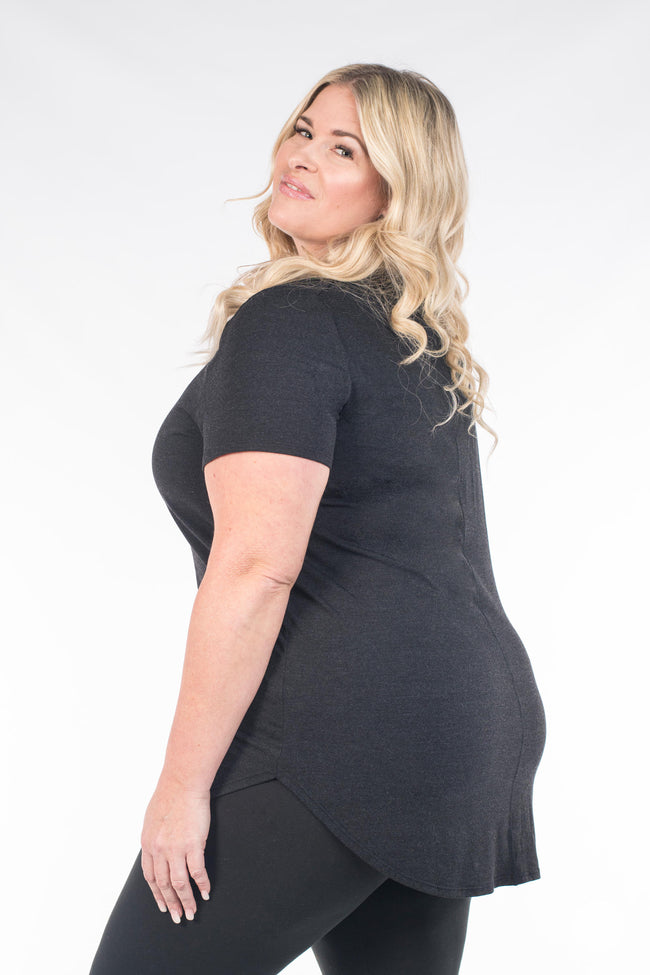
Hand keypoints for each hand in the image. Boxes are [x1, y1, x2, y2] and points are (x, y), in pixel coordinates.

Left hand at [140, 776, 211, 922]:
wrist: (182, 783)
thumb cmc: (169, 795)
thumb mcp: (152, 819)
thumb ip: (153, 837)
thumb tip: (156, 848)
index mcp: (148, 844)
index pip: (150, 877)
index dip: (157, 894)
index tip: (163, 905)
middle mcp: (159, 850)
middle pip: (164, 885)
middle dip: (171, 904)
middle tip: (178, 917)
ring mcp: (175, 848)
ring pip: (179, 883)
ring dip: (187, 900)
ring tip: (193, 912)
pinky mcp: (193, 844)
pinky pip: (197, 871)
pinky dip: (202, 885)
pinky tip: (206, 892)